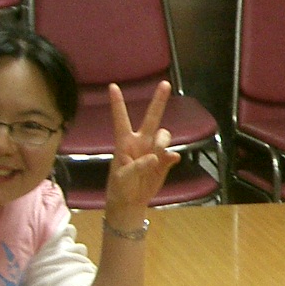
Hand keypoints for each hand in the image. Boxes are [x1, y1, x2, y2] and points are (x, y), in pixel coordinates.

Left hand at [104, 82, 182, 220]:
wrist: (131, 202)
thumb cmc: (120, 187)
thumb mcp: (122, 178)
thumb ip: (137, 166)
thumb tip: (155, 156)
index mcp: (124, 142)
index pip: (121, 119)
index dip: (117, 103)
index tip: (113, 86)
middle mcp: (140, 142)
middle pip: (151, 118)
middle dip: (158, 101)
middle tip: (165, 84)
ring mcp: (154, 150)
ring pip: (164, 135)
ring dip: (163, 142)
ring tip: (158, 156)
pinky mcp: (164, 161)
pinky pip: (171, 153)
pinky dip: (171, 156)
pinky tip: (169, 162)